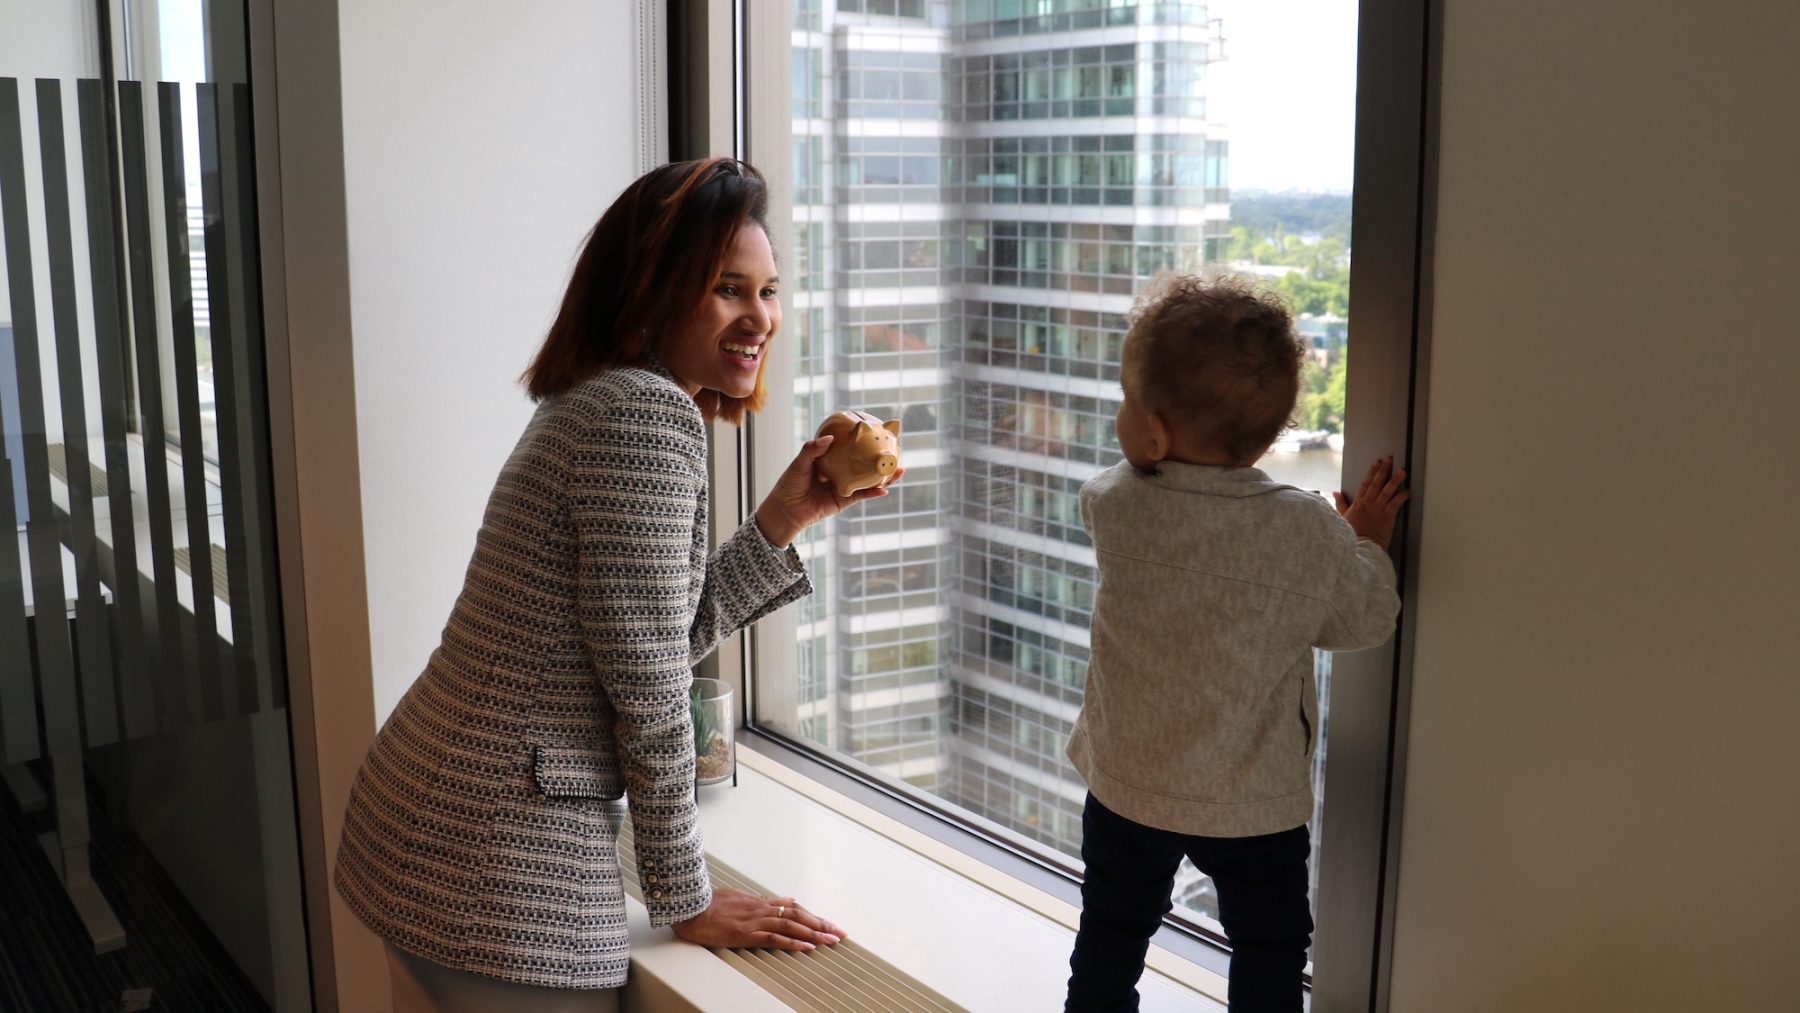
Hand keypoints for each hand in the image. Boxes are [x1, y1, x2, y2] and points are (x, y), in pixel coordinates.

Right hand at [671, 888, 845, 951]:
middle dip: (821, 923)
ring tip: (831, 940)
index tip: (827, 922)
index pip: (793, 908)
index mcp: (759, 902)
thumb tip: (775, 901)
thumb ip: (757, 902)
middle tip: (839, 931)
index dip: (812, 915)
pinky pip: (775, 938)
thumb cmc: (708, 904)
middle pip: (798, 915)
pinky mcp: (747, 933)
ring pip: (792, 925)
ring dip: (814, 932)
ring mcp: (755, 920)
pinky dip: (794, 943)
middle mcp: (761, 909)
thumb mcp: (737, 898)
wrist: (691, 908)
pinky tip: (807, 947)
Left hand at [753, 435, 903, 548]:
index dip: (863, 443)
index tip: (877, 433)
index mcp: (831, 461)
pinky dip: (873, 493)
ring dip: (883, 477)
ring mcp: (844, 487)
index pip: (850, 449)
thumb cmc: (789, 485)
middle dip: (879, 459)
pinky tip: (884, 489)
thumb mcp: (799, 463)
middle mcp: (840, 473)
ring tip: (898, 469)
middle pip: (864, 465)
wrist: (785, 510)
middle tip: (895, 451)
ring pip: (868, 480)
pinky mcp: (843, 501)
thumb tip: (829, 438)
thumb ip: (813, 450)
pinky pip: (861, 495)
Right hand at [1334, 456, 1409, 549]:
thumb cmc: (1352, 534)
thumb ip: (1340, 504)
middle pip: (1377, 484)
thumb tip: (1335, 493)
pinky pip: (1395, 505)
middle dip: (1384, 471)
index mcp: (1359, 503)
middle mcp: (1369, 504)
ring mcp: (1378, 510)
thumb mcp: (1342, 517)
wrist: (1360, 546)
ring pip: (1387, 492)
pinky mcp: (1387, 518)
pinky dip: (1402, 497)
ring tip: (1402, 471)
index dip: (1372, 472)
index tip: (1377, 463)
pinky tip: (1408, 492)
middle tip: (1390, 460)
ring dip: (1395, 481)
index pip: (1366, 484)